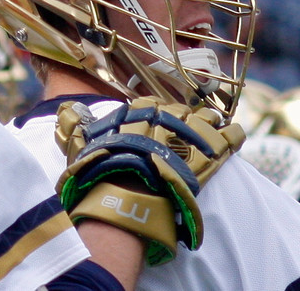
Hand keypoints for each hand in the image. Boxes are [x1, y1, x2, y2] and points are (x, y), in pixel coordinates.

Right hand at [55, 97, 244, 265]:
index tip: (158, 124)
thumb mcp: (82, 147)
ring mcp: (191, 129)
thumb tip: (65, 112)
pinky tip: (234, 137)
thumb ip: (77, 129)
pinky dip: (233, 136)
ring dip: (209, 124)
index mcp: (138, 110)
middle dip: (185, 119)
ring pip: (207, 116)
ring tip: (211, 134)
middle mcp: (167, 114)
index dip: (156, 115)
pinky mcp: (211, 149)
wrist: (128, 194)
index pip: (151, 104)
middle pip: (181, 110)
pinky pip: (231, 134)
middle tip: (187, 131)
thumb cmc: (103, 173)